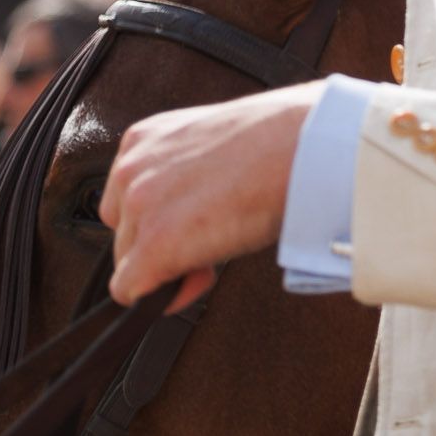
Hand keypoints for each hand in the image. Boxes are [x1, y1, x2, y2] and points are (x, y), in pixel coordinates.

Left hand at [101, 79, 323, 308]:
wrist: (310, 144)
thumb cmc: (287, 139)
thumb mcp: (220, 142)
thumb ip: (191, 170)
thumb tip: (198, 206)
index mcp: (146, 139)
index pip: (128, 197)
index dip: (163, 219)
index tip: (199, 221)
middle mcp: (131, 169)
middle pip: (126, 231)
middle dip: (164, 244)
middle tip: (217, 237)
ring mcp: (140, 207)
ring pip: (130, 262)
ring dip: (169, 265)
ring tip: (220, 246)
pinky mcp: (156, 245)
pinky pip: (131, 292)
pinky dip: (163, 296)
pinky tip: (203, 277)